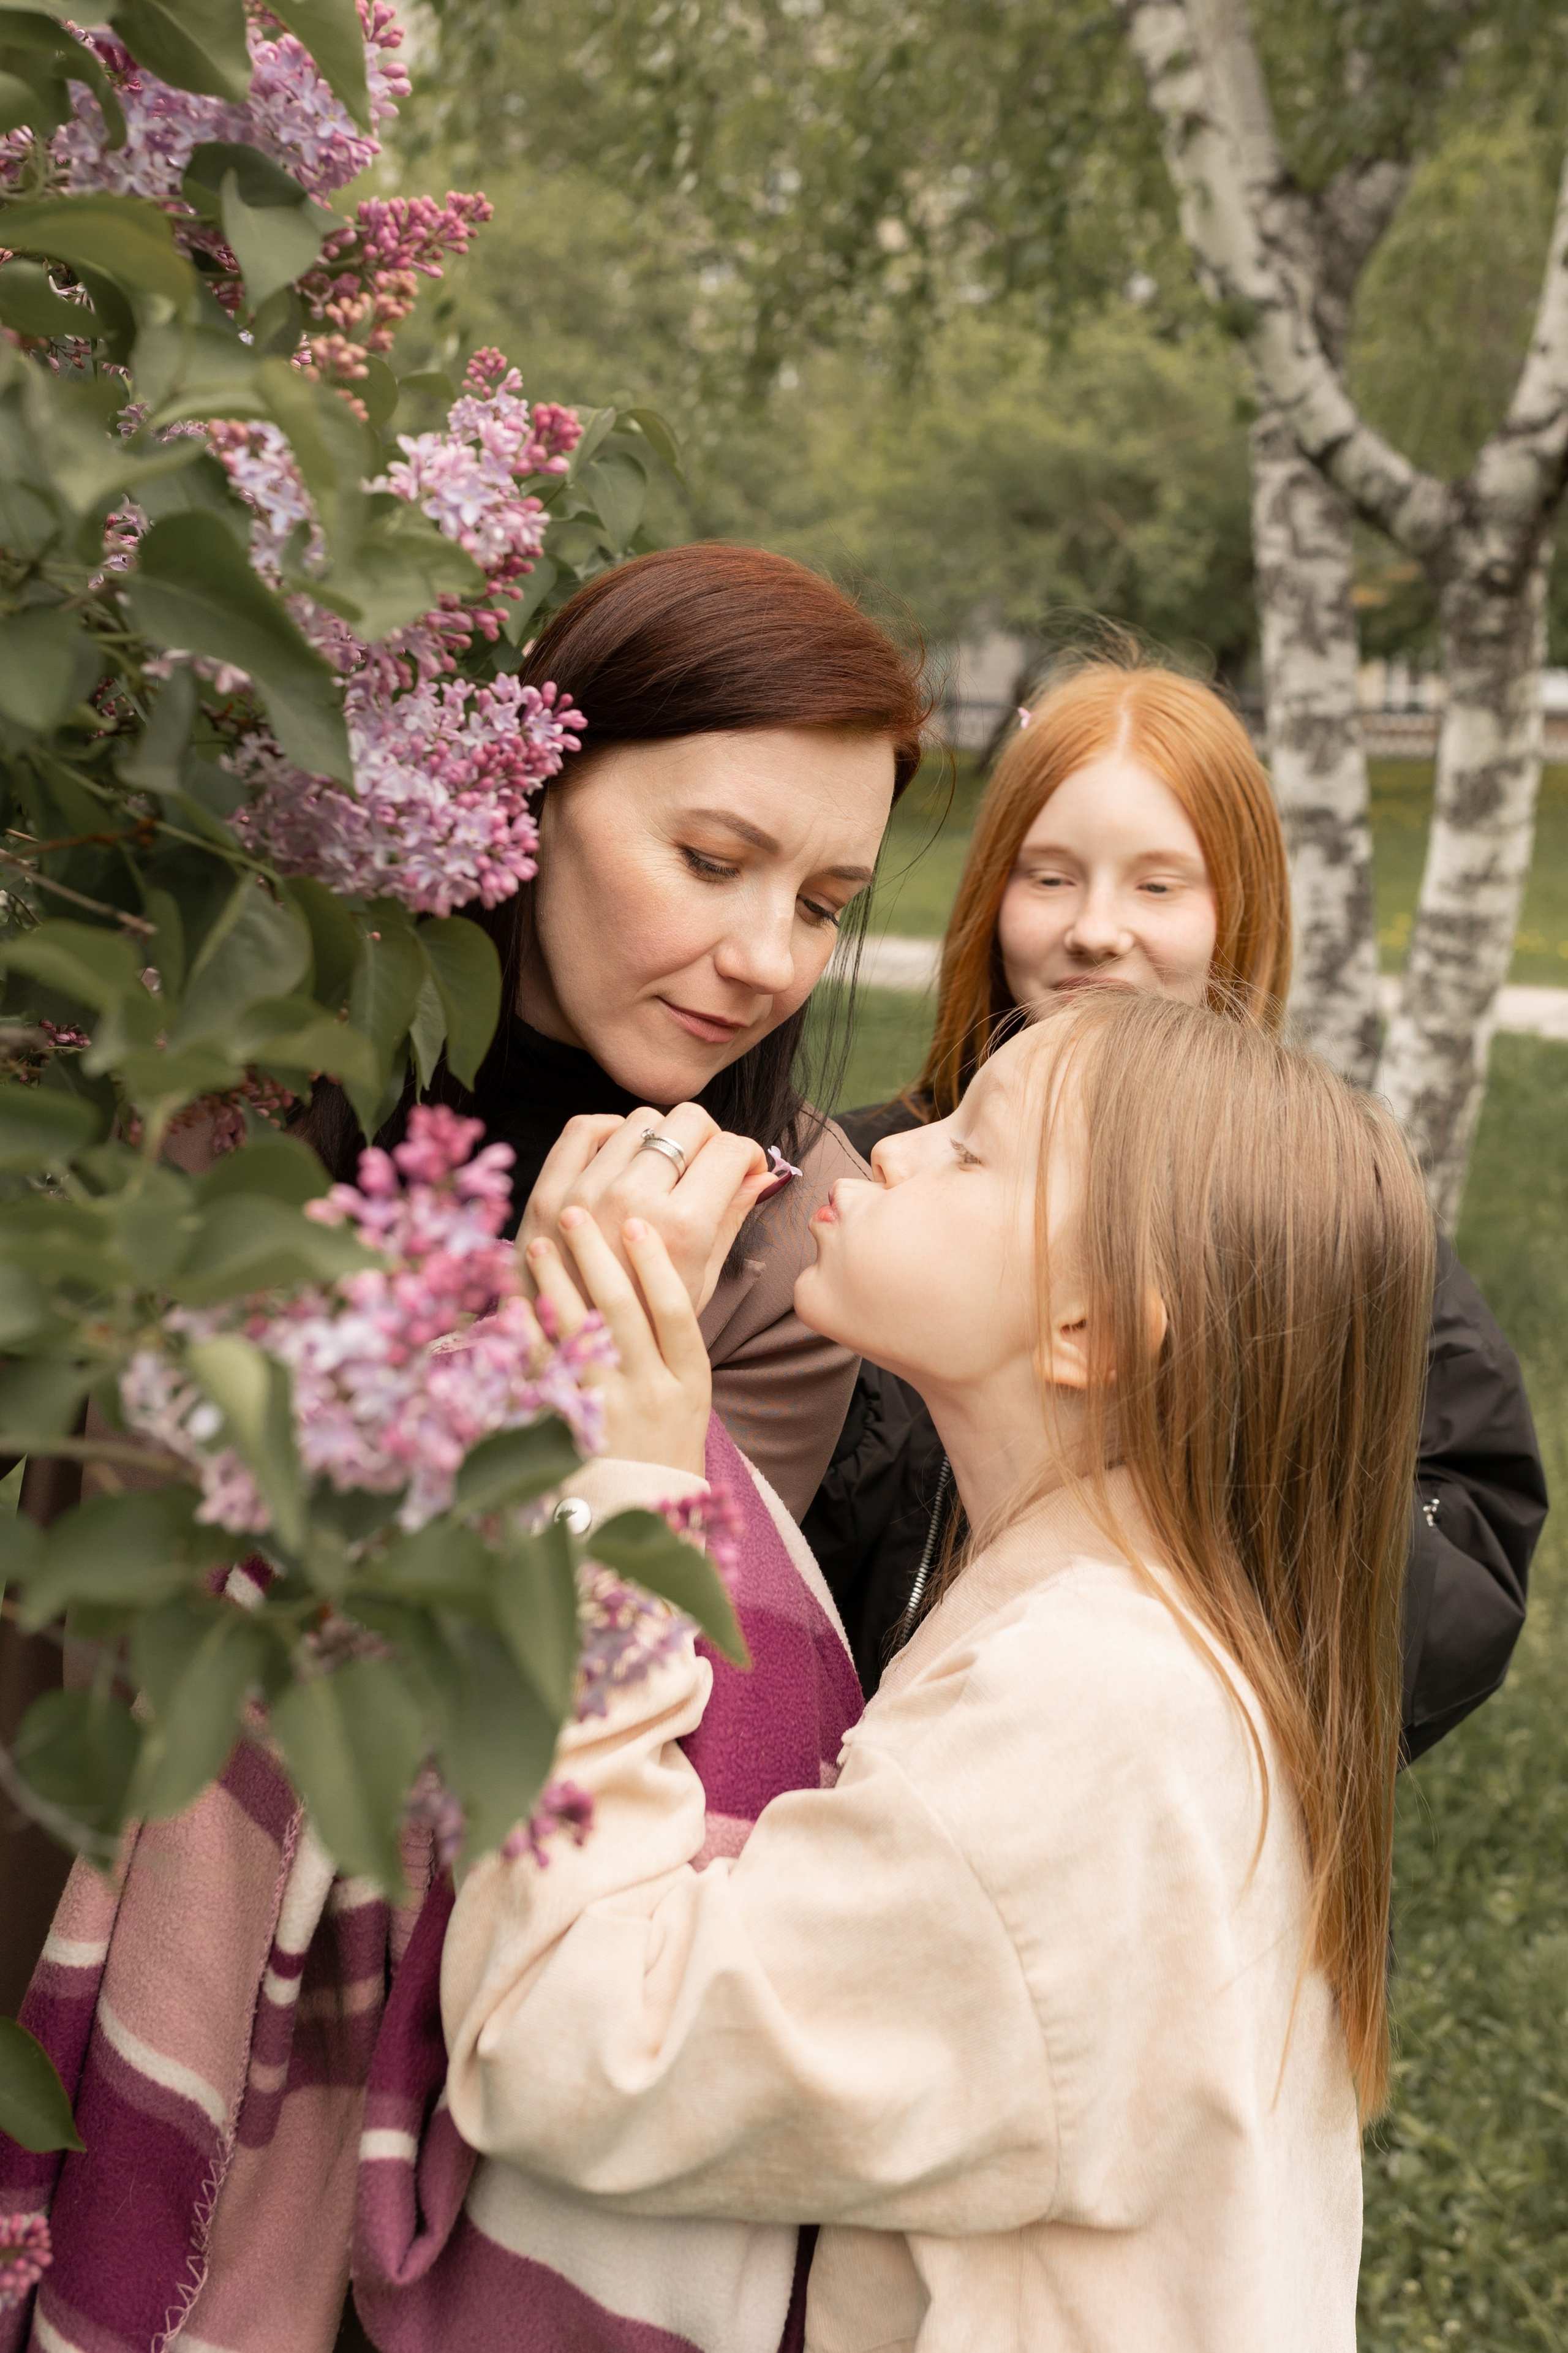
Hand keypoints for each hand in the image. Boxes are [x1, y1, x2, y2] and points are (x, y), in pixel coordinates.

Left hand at [518, 1104, 772, 1315]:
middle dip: (709, 1138)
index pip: (730, 1151)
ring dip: (660, 1136)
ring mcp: (585, 1193)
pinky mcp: (549, 1193)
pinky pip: (584, 1129)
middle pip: (688, 1122)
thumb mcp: (699, 1282)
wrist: (567, 1354)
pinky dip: (608, 1130)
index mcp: (682, 1228)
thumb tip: (763, 1175)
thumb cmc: (642, 1326)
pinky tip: (620, 1156)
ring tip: (661, 1169)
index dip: (747, 1154)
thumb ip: (731, 1220)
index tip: (744, 1169)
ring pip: (639, 1120)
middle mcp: (633, 1200)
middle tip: (706, 1166)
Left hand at [528, 1207, 711, 1475]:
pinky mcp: (570, 1426)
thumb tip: (696, 1256)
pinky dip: (526, 1333)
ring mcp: (608, 1411)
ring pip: (579, 1335)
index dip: (655, 1265)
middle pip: (623, 1312)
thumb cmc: (670, 1432)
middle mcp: (650, 1391)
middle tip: (574, 1215)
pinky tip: (513, 1302)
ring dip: (555, 1284)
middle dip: (595, 1256)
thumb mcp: (693, 1384)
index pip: (674, 1310)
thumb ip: (683, 1322)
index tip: (635, 1223)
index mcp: (689, 1377)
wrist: (643, 1505)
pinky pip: (542, 1371)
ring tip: (540, 1245)